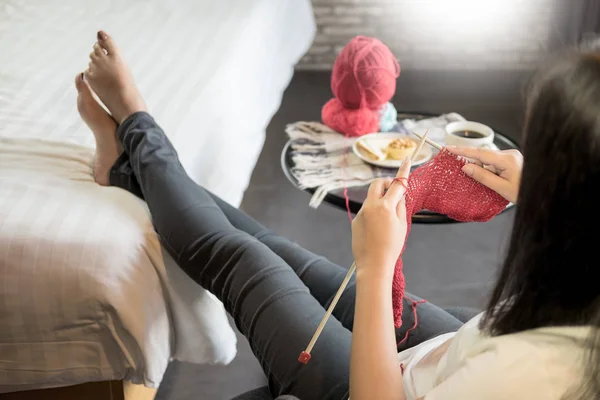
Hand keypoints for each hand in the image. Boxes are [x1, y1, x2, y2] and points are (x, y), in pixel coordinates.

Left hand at [351, 158, 410, 276]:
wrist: (373, 264)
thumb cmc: (392, 246)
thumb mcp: (402, 224)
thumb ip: (400, 205)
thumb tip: (399, 194)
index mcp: (385, 206)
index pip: (397, 184)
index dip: (403, 171)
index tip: (407, 160)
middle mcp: (371, 205)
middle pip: (377, 183)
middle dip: (386, 183)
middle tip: (394, 192)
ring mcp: (361, 212)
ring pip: (372, 198)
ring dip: (380, 201)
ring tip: (387, 221)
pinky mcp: (356, 220)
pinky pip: (366, 211)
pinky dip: (373, 214)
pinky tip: (377, 230)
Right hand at [447, 146, 522, 203]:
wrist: (538, 192)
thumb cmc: (523, 192)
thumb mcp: (501, 188)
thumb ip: (482, 176)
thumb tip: (466, 167)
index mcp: (507, 159)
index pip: (480, 153)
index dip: (462, 150)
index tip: (449, 148)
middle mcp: (510, 154)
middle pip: (483, 156)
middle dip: (474, 165)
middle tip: (464, 172)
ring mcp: (511, 155)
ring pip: (489, 160)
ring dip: (484, 170)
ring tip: (493, 184)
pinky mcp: (512, 159)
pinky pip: (495, 162)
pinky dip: (490, 170)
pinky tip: (494, 180)